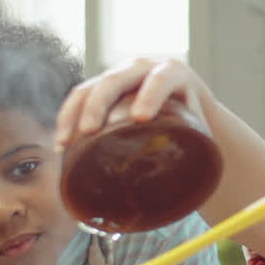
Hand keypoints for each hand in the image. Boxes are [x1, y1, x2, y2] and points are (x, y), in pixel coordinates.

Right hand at [55, 58, 212, 147]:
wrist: (185, 103)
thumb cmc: (197, 123)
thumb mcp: (202, 131)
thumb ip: (203, 152)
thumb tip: (202, 196)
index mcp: (174, 72)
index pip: (162, 78)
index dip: (150, 95)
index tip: (141, 118)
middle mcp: (142, 68)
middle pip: (116, 79)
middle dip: (100, 105)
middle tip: (90, 131)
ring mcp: (118, 75)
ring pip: (90, 87)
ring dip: (74, 114)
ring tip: (65, 143)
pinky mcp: (101, 87)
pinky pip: (79, 98)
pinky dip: (67, 119)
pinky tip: (61, 144)